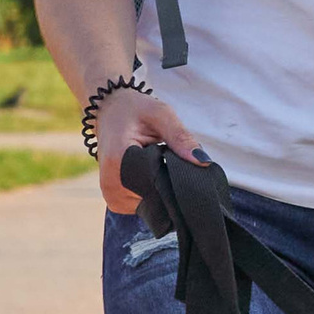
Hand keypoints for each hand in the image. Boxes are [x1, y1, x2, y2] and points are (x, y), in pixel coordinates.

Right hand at [94, 85, 205, 214]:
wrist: (108, 112)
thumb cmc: (134, 110)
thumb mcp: (160, 114)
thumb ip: (181, 137)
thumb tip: (204, 162)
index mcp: (119, 162)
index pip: (159, 185)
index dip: (177, 176)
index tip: (181, 160)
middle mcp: (111, 186)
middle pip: (157, 198)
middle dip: (171, 181)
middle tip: (167, 155)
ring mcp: (112, 197)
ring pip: (153, 203)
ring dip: (162, 186)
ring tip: (156, 161)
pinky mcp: (116, 202)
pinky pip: (145, 204)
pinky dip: (153, 190)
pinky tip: (150, 171)